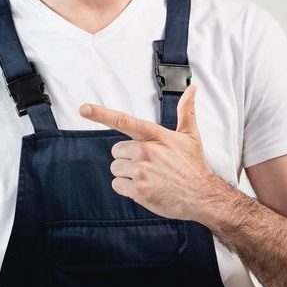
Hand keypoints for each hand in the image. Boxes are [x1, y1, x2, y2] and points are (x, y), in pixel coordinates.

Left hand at [78, 84, 220, 220]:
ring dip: (127, 175)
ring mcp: (142, 171)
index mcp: (155, 135)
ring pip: (116, 168)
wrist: (203, 196)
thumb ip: (186, 111)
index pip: (124, 121)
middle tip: (149, 165)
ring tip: (149, 178)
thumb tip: (192, 89)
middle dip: (128, 158)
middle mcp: (146, 151)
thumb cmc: (193, 166)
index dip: (101, 114)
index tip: (83, 109)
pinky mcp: (139, 190)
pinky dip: (127, 189)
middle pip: (116, 151)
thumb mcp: (191, 136)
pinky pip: (117, 185)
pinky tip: (145, 189)